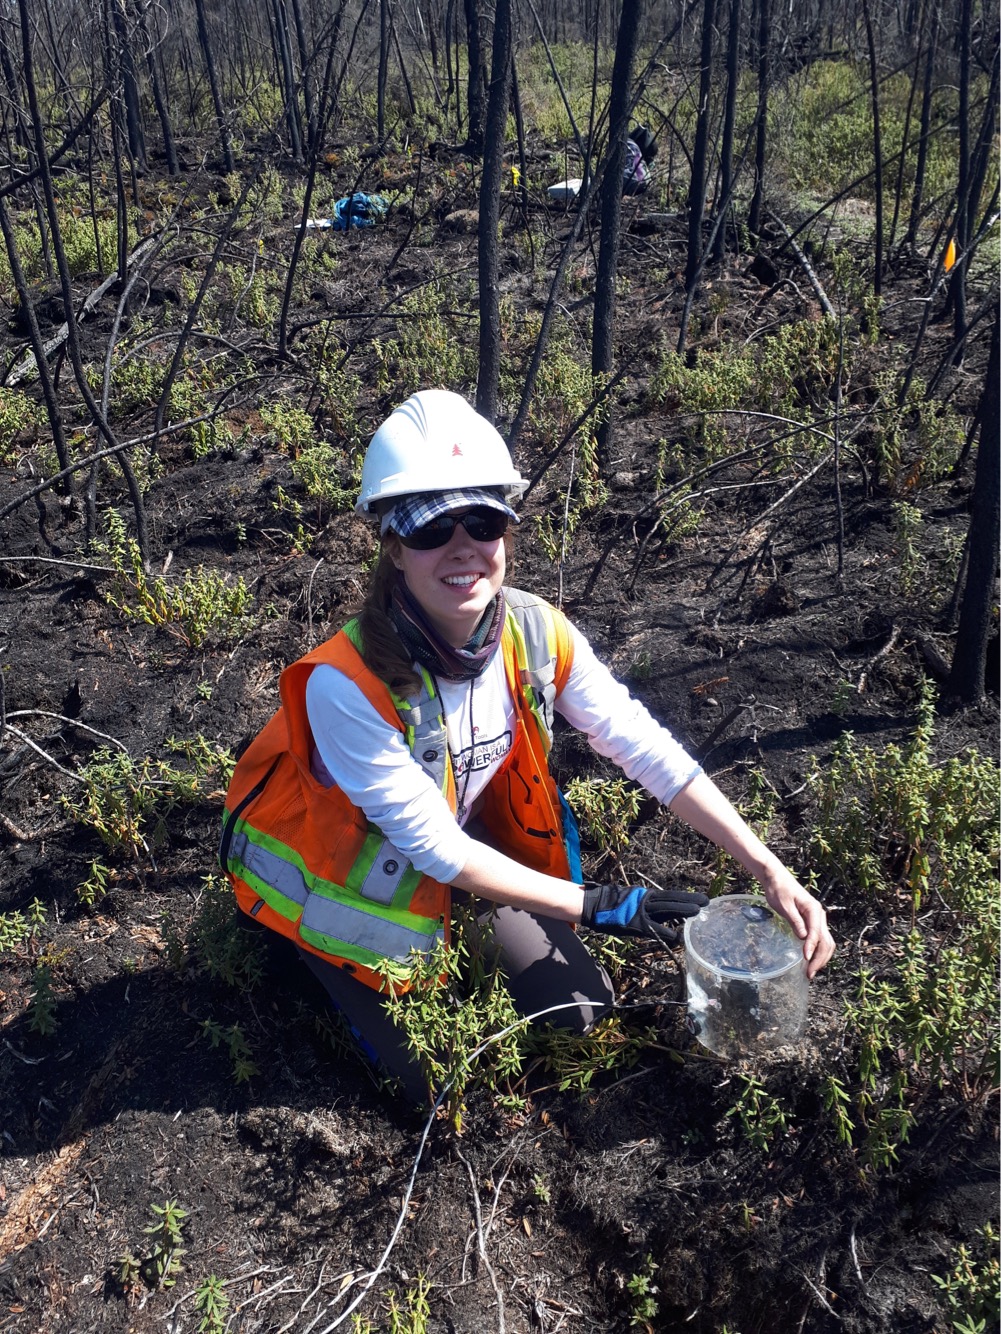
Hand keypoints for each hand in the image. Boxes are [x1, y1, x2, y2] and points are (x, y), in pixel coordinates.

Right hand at [580, 882, 708, 943]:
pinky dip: (666, 932)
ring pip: (666, 910)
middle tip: (706, 901)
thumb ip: (645, 906)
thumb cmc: (609, 904)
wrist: (592, 905)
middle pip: (671, 900)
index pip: (669, 896)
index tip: (699, 899)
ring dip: (682, 911)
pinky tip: (677, 936)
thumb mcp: (631, 901)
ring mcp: (640, 911)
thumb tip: (659, 913)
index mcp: (645, 895)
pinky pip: (654, 929)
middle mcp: (645, 900)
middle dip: (689, 901)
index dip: (685, 897)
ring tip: (698, 911)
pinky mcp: (635, 923)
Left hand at [757, 863, 834, 978]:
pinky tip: (811, 960)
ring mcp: (818, 919)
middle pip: (826, 941)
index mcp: (813, 910)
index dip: (811, 947)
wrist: (777, 879)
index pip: (816, 933)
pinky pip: (821, 939)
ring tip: (811, 971)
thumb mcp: (784, 906)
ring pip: (826, 942)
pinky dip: (819, 951)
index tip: (805, 960)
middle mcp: (820, 915)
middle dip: (819, 959)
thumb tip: (804, 938)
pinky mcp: (814, 922)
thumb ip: (795, 921)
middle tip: (809, 974)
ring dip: (821, 958)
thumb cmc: (778, 890)